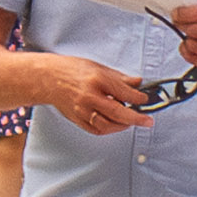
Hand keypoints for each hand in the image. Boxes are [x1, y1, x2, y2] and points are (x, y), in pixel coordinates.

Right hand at [38, 54, 152, 136]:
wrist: (48, 78)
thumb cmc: (71, 70)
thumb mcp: (98, 67)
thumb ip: (120, 78)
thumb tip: (138, 83)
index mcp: (96, 80)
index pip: (124, 93)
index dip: (139, 98)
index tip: (146, 100)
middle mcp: (89, 97)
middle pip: (117, 113)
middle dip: (136, 119)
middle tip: (147, 122)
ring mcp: (82, 110)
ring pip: (107, 125)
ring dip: (123, 126)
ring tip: (131, 121)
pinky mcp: (77, 119)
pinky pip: (97, 129)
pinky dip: (109, 129)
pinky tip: (115, 124)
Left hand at [167, 0, 196, 72]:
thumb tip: (181, 11)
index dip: (182, 14)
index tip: (176, 14)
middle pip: (194, 30)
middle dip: (182, 26)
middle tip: (179, 23)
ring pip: (192, 46)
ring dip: (186, 40)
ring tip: (190, 36)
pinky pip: (193, 59)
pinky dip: (186, 52)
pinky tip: (189, 46)